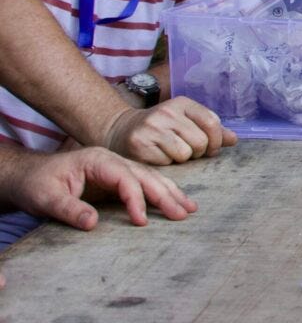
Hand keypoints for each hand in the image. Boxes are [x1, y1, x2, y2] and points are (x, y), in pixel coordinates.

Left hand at [5, 147, 196, 229]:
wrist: (29, 174)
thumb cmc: (36, 184)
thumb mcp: (46, 198)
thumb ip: (69, 209)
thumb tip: (93, 223)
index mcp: (97, 160)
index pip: (125, 178)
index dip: (136, 199)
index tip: (141, 221)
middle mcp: (112, 161)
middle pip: (145, 175)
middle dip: (166, 194)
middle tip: (183, 213)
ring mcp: (117, 168)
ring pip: (150, 177)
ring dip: (170, 192)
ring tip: (189, 208)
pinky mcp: (117, 179)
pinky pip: (144, 183)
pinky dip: (162, 192)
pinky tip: (175, 200)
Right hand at [104, 97, 236, 164]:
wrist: (121, 131)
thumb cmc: (161, 129)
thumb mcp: (186, 122)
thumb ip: (210, 130)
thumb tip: (234, 139)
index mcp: (182, 103)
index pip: (211, 121)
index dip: (216, 140)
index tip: (212, 148)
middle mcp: (167, 112)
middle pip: (201, 141)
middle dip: (199, 152)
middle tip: (188, 151)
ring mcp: (152, 127)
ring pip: (185, 153)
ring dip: (183, 159)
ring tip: (172, 152)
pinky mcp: (140, 144)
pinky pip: (167, 162)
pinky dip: (166, 163)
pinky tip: (158, 155)